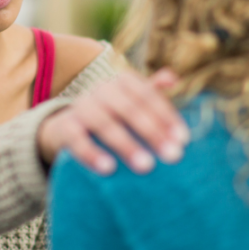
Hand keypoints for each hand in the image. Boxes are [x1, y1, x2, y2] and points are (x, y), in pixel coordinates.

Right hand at [37, 68, 188, 174]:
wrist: (67, 124)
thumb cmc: (111, 113)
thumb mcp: (131, 100)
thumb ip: (151, 91)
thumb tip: (174, 79)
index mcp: (121, 81)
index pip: (147, 96)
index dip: (166, 116)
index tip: (183, 140)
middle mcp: (101, 90)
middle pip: (130, 109)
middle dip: (153, 132)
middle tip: (173, 156)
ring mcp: (81, 107)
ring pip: (104, 124)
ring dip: (126, 145)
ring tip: (146, 166)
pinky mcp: (65, 127)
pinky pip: (77, 140)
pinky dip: (91, 154)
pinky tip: (108, 169)